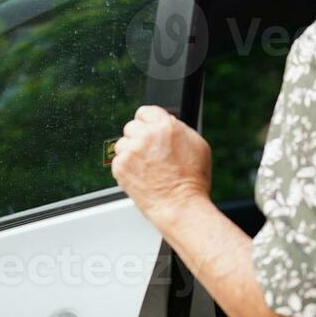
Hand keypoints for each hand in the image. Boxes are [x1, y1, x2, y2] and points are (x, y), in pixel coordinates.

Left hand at [110, 105, 212, 227]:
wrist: (181, 205)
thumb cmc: (193, 180)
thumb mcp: (197, 145)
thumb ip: (179, 129)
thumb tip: (169, 123)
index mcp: (166, 125)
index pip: (145, 111)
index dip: (147, 122)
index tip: (148, 130)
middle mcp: (146, 135)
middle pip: (131, 126)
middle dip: (139, 138)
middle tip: (149, 153)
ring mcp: (131, 151)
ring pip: (122, 144)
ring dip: (131, 152)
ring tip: (146, 167)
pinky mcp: (120, 167)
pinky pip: (117, 161)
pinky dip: (126, 168)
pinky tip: (140, 176)